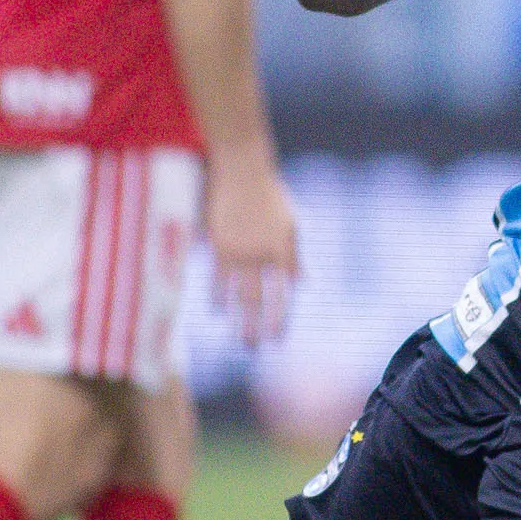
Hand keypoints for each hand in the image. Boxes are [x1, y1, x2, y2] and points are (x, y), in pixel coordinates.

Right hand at [206, 150, 299, 348]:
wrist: (242, 170)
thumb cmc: (269, 195)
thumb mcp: (291, 223)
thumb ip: (295, 256)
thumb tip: (303, 283)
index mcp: (283, 249)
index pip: (284, 292)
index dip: (281, 316)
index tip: (278, 337)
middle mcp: (262, 255)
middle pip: (260, 299)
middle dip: (258, 326)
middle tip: (255, 349)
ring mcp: (239, 252)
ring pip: (238, 293)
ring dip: (238, 319)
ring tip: (238, 339)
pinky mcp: (219, 245)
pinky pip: (218, 277)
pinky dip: (217, 296)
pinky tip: (217, 311)